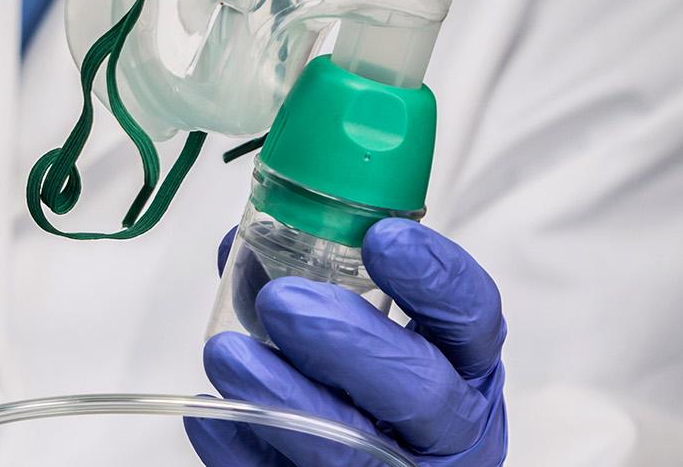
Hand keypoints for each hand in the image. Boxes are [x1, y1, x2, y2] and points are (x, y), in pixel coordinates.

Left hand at [187, 219, 505, 464]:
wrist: (380, 462)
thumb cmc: (379, 388)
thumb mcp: (388, 330)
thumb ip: (331, 281)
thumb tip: (248, 244)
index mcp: (466, 366)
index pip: (471, 319)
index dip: (433, 278)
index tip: (381, 238)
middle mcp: (448, 427)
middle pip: (417, 390)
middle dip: (345, 343)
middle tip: (281, 302)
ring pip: (351, 448)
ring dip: (283, 396)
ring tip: (228, 353)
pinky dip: (244, 447)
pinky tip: (211, 414)